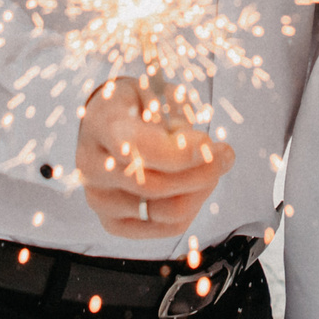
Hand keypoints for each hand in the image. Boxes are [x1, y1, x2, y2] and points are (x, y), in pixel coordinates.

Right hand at [76, 78, 233, 240]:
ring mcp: (100, 200)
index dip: (180, 153)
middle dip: (201, 172)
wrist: (105, 124)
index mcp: (100, 125)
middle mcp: (92, 168)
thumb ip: (176, 115)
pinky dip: (192, 206)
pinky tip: (195, 186)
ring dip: (200, 189)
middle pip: (155, 186)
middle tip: (225, 154)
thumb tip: (202, 149)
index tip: (211, 146)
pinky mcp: (114, 223)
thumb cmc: (135, 104)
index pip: (140, 149)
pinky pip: (168, 228)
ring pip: (168, 211)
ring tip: (210, 167)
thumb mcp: (155, 90)